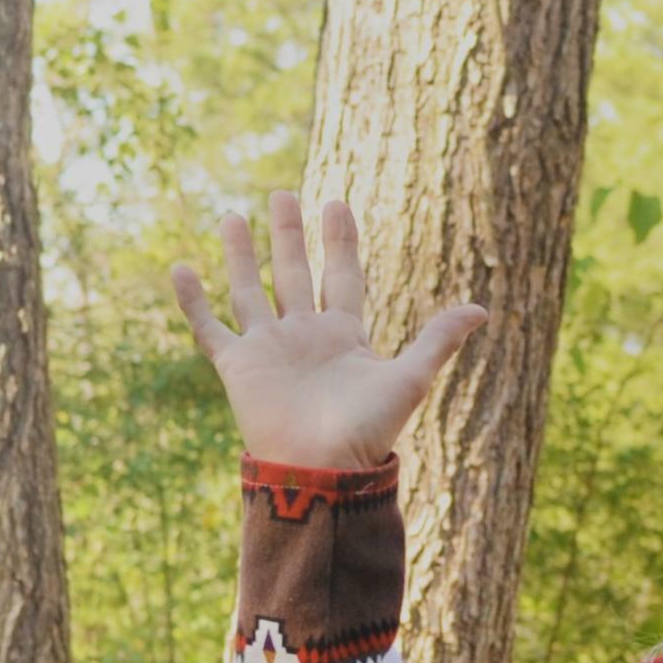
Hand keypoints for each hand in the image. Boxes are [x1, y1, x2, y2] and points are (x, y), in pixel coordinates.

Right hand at [172, 189, 485, 470]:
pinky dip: (192, 301)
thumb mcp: (409, 378)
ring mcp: (269, 349)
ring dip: (240, 255)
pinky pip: (209, 327)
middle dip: (289, 235)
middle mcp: (305, 336)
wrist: (322, 468)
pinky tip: (180, 269)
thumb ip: (438, 340)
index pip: (342, 275)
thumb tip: (482, 309)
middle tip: (283, 194)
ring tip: (233, 217)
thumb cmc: (368, 430)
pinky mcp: (238, 367)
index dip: (339, 241)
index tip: (336, 203)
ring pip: (250, 290)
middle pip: (294, 274)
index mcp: (345, 335)